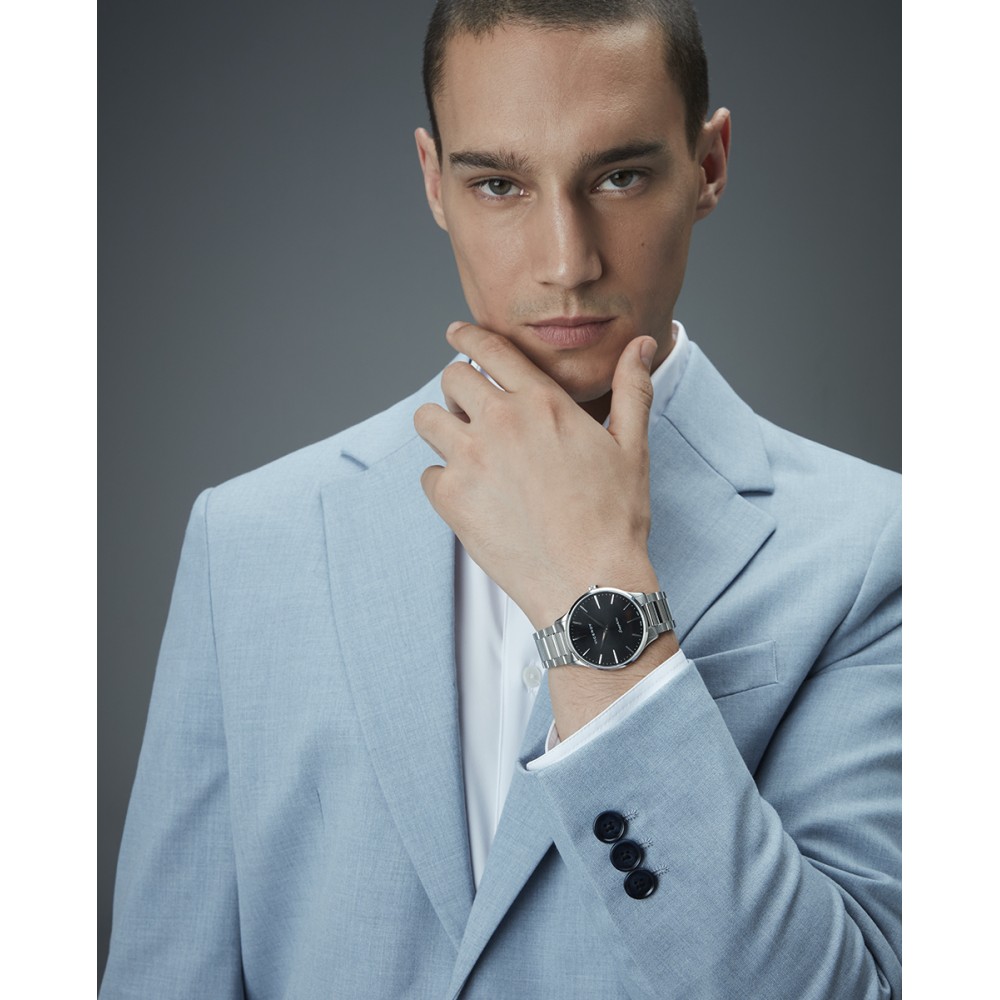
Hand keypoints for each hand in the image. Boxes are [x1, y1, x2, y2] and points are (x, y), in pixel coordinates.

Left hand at [413, 322, 660, 629]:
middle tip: (470, 409)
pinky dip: (443, 480)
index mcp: (542, 402)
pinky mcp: (452, 498)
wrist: (589, 583)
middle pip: (451, 378)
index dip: (467, 336)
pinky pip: (428, 473)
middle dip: (458, 388)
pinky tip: (472, 496)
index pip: (489, 348)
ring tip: (463, 450)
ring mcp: (471, 459)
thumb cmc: (615, 518)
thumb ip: (632, 388)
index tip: (456, 333)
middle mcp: (501, 422)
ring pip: (428, 419)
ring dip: (442, 428)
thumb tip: (645, 343)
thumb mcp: (632, 447)